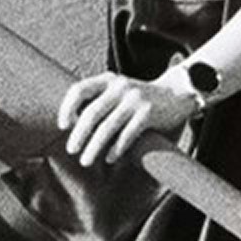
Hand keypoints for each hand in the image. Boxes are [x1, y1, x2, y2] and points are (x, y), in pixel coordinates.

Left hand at [57, 66, 201, 166]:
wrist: (177, 94)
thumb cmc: (141, 100)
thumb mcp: (119, 93)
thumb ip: (101, 102)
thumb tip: (74, 127)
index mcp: (108, 79)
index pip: (79, 89)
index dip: (67, 108)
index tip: (63, 126)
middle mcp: (119, 86)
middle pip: (91, 112)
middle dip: (78, 134)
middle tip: (71, 150)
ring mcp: (134, 98)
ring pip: (107, 127)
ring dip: (93, 146)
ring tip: (86, 160)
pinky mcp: (148, 112)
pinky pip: (127, 134)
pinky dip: (116, 148)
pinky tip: (109, 158)